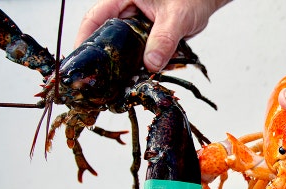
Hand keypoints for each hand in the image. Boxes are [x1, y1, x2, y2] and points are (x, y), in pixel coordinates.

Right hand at [75, 0, 228, 71]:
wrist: (206, 2)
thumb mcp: (177, 17)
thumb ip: (164, 39)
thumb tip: (151, 64)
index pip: (95, 18)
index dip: (84, 38)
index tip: (80, 60)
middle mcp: (126, 11)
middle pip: (104, 36)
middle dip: (104, 58)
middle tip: (99, 80)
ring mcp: (135, 26)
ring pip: (121, 48)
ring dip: (123, 65)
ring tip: (118, 84)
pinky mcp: (146, 37)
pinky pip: (137, 54)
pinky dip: (139, 66)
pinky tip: (140, 77)